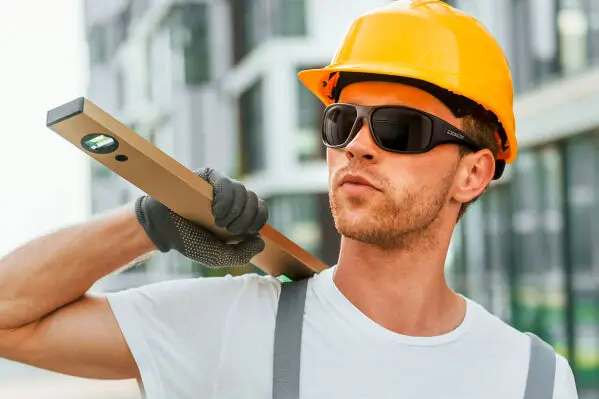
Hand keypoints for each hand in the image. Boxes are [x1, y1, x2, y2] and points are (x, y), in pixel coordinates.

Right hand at [134, 167, 267, 267]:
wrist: (164, 229)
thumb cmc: (191, 241)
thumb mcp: (217, 256)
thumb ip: (241, 254)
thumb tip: (261, 240)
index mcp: (239, 216)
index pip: (260, 210)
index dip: (258, 220)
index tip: (246, 232)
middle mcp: (233, 199)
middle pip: (254, 199)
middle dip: (245, 219)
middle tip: (228, 230)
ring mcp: (222, 187)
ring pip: (243, 191)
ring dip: (235, 211)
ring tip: (218, 222)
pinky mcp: (210, 177)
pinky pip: (226, 182)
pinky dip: (225, 199)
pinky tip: (215, 211)